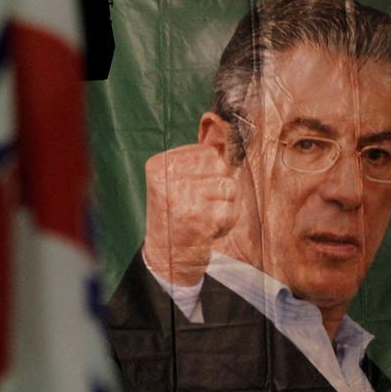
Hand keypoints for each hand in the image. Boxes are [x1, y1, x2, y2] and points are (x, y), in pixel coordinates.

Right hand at [141, 142, 239, 286]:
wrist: (166, 258)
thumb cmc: (177, 216)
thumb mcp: (177, 181)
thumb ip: (199, 160)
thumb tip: (229, 133)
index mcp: (159, 165)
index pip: (208, 152)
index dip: (214, 170)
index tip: (198, 189)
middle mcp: (166, 180)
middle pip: (221, 167)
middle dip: (220, 188)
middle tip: (202, 205)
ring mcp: (182, 199)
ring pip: (229, 187)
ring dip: (225, 205)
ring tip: (206, 216)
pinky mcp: (198, 219)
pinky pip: (231, 209)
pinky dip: (227, 221)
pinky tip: (209, 228)